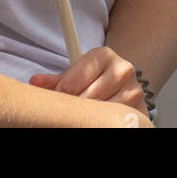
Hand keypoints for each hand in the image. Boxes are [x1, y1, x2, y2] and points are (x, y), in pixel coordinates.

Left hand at [29, 46, 149, 116]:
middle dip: (74, 106)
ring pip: (101, 112)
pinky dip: (103, 122)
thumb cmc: (98, 76)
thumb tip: (35, 82)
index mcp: (104, 55)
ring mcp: (134, 91)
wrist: (125, 81)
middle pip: (86, 98)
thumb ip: (57, 78)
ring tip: (84, 114)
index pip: (73, 81)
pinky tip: (97, 119)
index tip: (59, 98)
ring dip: (88, 116)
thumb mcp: (78, 71)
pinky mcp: (141, 110)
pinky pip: (115, 121)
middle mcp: (123, 70)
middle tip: (68, 110)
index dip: (61, 93)